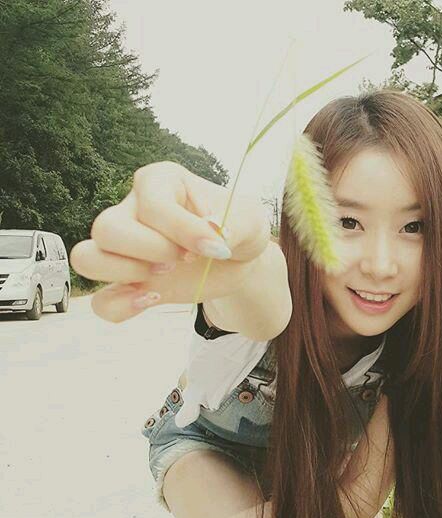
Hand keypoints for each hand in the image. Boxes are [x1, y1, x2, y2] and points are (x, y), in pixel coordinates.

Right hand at [70, 161, 271, 322]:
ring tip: (165, 274)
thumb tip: (210, 231)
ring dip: (126, 273)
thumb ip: (234, 224)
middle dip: (150, 251)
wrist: (237, 259)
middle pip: (106, 229)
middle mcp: (132, 210)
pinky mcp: (128, 282)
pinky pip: (101, 302)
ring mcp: (125, 248)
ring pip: (87, 258)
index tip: (217, 247)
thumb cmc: (238, 228)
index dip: (183, 231)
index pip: (152, 204)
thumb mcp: (250, 220)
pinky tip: (156, 298)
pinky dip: (122, 308)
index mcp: (160, 181)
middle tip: (185, 258)